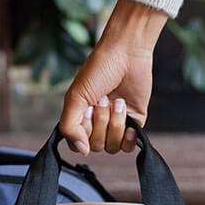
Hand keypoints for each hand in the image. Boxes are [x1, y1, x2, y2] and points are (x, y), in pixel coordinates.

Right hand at [59, 0, 167, 154]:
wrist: (127, 54)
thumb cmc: (99, 69)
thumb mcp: (76, 97)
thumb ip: (69, 126)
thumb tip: (81, 150)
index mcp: (80, 117)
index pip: (77, 144)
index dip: (83, 133)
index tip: (87, 110)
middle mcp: (97, 123)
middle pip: (95, 146)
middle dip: (100, 123)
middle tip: (103, 99)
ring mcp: (116, 124)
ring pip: (112, 146)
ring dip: (115, 124)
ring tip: (117, 102)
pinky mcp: (134, 122)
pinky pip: (129, 145)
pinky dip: (128, 136)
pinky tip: (129, 121)